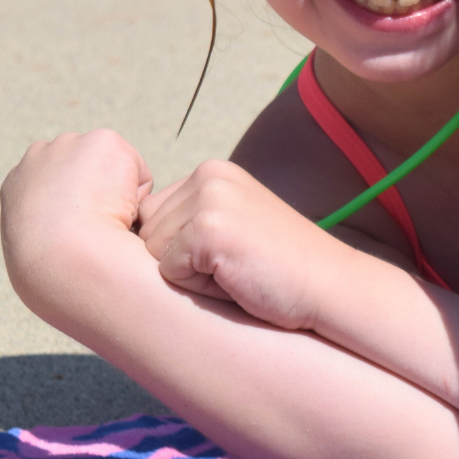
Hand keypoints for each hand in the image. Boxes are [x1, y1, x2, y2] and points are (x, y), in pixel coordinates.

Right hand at [1, 130, 153, 275]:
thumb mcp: (36, 252)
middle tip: (93, 232)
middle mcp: (39, 156)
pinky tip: (117, 212)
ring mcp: (70, 145)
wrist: (63, 259)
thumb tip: (80, 241)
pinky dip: (137, 197)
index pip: (62, 188)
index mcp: (18, 184)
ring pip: (115, 174)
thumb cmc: (53, 274)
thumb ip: (52, 231)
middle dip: (98, 198)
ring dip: (118, 199)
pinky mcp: (102, 141)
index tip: (80, 236)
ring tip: (101, 225)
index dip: (80, 215)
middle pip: (89, 173)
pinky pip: (139, 175)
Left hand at [135, 158, 347, 327]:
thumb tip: (128, 235)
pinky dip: (198, 287)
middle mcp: (209, 175)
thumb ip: (190, 218)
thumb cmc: (278, 269)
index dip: (179, 248)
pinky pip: (168, 271)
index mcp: (213, 172)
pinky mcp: (209, 228)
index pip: (151, 215)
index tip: (227, 252)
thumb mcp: (232, 226)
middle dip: (180, 261)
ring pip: (151, 253)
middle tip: (234, 264)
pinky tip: (238, 278)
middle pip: (145, 233)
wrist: (330, 285)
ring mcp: (210, 199)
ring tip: (236, 271)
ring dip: (188, 275)